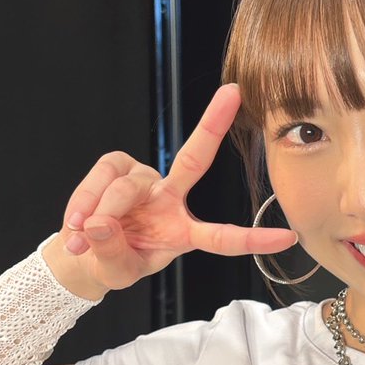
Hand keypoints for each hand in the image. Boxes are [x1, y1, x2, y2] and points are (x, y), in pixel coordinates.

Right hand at [57, 84, 296, 291]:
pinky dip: (83, 201)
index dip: (253, 239)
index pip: (222, 237)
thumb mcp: (117, 271)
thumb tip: (100, 223)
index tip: (289, 238)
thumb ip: (112, 252)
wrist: (81, 250)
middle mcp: (170, 198)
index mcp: (183, 232)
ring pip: (124, 188)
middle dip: (213, 123)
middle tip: (232, 93)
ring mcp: (144, 179)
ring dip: (99, 213)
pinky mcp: (117, 166)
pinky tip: (75, 223)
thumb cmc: (112, 260)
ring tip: (80, 237)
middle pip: (194, 159)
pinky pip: (102, 176)